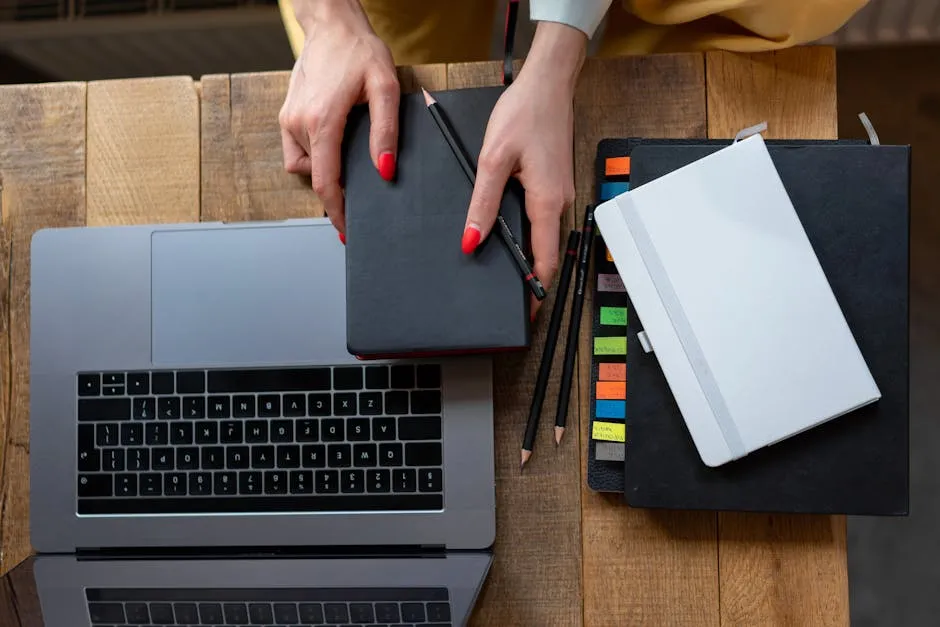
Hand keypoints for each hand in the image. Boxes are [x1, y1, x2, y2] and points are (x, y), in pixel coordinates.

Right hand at [278, 0, 399, 236]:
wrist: (331, 25)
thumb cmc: (359, 51)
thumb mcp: (385, 87)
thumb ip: (385, 132)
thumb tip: (384, 170)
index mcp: (322, 121)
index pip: (325, 182)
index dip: (337, 211)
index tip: (347, 230)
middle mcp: (298, 124)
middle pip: (315, 176)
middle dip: (336, 191)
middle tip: (360, 194)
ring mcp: (288, 120)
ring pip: (304, 166)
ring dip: (325, 170)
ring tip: (349, 156)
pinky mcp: (286, 115)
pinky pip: (297, 151)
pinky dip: (315, 156)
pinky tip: (334, 143)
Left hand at [461, 22, 586, 313]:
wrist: (547, 84)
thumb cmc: (524, 114)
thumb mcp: (493, 160)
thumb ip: (483, 204)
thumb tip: (471, 240)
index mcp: (546, 201)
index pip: (545, 260)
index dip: (536, 290)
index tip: (526, 312)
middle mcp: (558, 201)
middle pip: (544, 251)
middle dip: (527, 275)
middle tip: (502, 293)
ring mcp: (558, 193)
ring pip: (542, 234)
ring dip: (525, 252)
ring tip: (500, 265)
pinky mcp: (553, 183)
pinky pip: (541, 217)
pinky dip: (526, 231)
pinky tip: (505, 230)